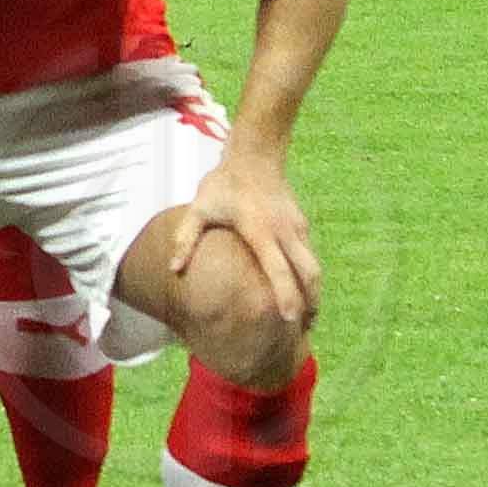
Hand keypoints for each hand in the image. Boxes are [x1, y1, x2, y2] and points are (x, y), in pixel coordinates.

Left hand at [166, 148, 319, 331]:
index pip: (279, 269)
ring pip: (313, 266)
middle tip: (304, 330)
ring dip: (313, 292)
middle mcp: (285, 232)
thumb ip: (186, 239)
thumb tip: (173, 269)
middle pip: (309, 273)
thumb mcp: (199, 208)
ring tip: (307, 318)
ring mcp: (298, 228)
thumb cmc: (223, 183)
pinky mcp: (302, 225)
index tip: (290, 319)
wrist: (254, 156)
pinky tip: (302, 290)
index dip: (286, 295)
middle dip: (310, 303)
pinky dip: (309, 276)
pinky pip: (310, 255)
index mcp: (260, 230)